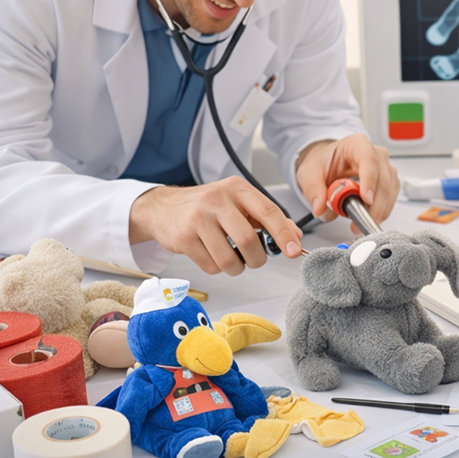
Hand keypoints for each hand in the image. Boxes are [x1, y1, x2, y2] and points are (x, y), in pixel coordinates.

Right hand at [129, 177, 302, 274]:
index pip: (268, 212)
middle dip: (257, 258)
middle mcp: (217, 200)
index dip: (284, 234)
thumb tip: (295, 236)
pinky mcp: (183, 238)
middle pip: (249, 240)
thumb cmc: (208, 206)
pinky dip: (218, 268)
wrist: (163, 207)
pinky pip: (211, 266)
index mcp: (237, 189)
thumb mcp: (238, 202)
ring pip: (229, 259)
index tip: (294, 250)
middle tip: (255, 259)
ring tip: (234, 260)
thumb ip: (267, 218)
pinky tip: (213, 255)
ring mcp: (197, 219)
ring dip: (237, 267)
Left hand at [296, 134, 399, 232]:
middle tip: (357, 223)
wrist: (330, 164)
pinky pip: (390, 199)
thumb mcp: (309, 172)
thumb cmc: (324, 163)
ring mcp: (386, 167)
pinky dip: (380, 212)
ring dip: (376, 211)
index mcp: (357, 144)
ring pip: (389, 192)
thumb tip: (320, 208)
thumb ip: (313, 188)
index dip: (369, 181)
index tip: (366, 200)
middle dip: (373, 206)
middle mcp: (376, 154)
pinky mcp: (390, 181)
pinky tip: (366, 216)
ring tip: (356, 223)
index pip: (369, 160)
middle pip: (383, 180)